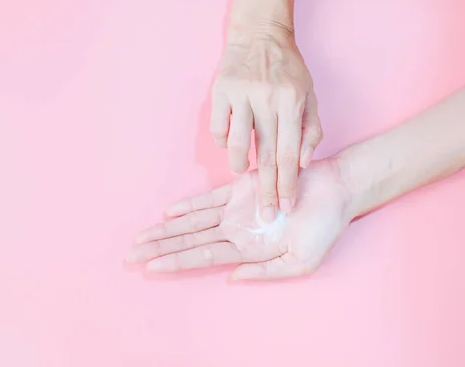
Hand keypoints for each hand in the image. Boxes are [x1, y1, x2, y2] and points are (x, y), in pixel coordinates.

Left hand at [126, 159, 350, 280]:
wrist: (336, 191)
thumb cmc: (324, 229)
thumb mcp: (301, 262)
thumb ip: (265, 271)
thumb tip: (231, 277)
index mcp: (246, 251)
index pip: (200, 258)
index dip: (174, 261)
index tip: (148, 267)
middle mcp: (234, 232)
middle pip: (187, 242)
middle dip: (158, 249)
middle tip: (129, 256)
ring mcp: (235, 210)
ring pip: (192, 222)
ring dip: (165, 229)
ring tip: (140, 238)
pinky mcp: (240, 189)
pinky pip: (209, 199)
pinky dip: (189, 205)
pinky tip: (168, 212)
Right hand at [210, 28, 322, 220]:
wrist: (260, 34)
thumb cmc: (288, 70)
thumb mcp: (309, 95)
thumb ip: (311, 130)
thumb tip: (302, 163)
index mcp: (292, 101)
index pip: (289, 154)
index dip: (287, 184)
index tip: (285, 207)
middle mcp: (266, 99)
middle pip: (266, 155)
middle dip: (266, 189)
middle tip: (266, 214)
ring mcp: (240, 95)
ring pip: (237, 144)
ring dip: (240, 165)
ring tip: (243, 174)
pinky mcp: (219, 91)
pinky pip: (218, 128)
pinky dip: (224, 141)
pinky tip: (232, 143)